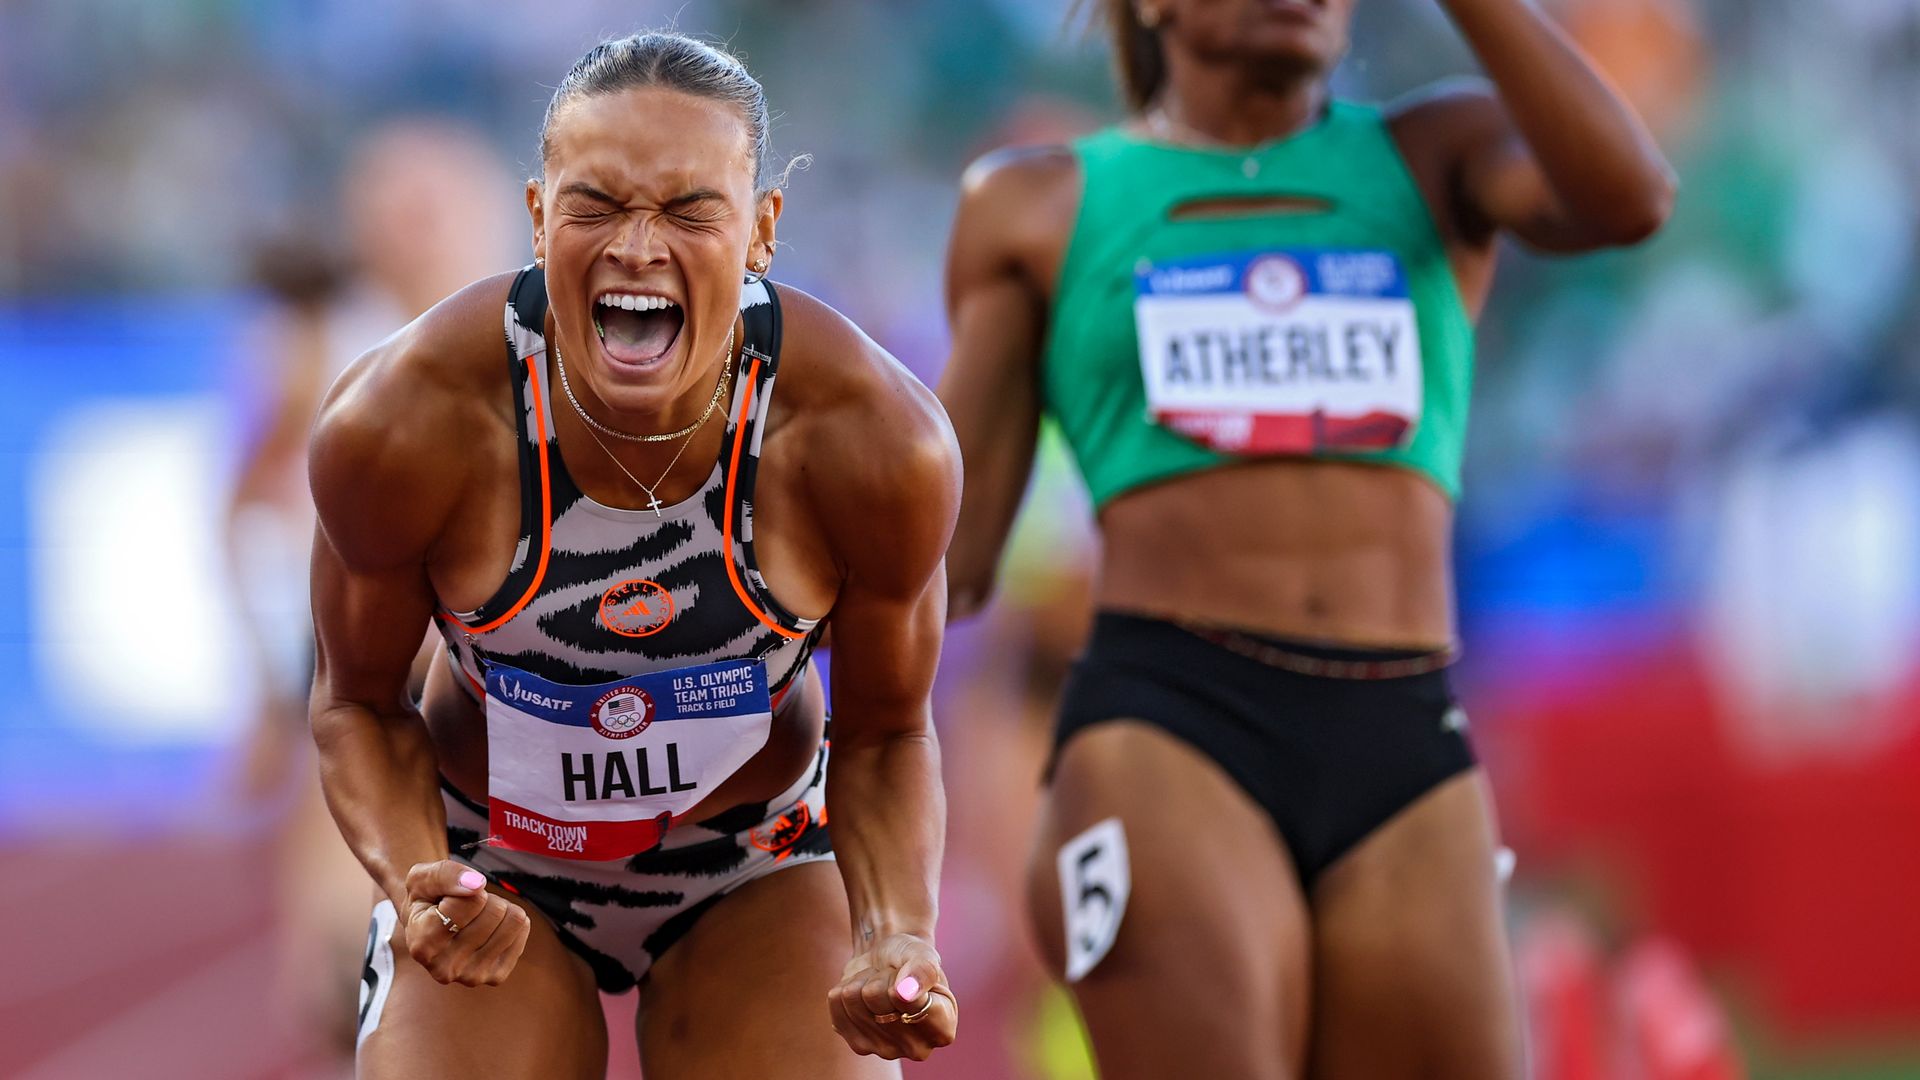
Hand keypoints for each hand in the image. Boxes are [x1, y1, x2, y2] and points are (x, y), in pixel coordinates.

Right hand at [400, 860, 530, 986]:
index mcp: (422, 945)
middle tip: (466, 906)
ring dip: (498, 907)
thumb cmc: (426, 897)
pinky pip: (522, 930)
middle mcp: (445, 968)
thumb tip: (477, 884)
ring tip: (476, 915)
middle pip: (495, 911)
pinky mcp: (495, 976)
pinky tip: (489, 927)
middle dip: (485, 898)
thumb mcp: (422, 877)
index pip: (470, 902)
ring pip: (513, 920)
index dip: (466, 886)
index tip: (450, 896)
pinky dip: (509, 919)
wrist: (428, 922)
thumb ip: (445, 875)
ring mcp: (472, 976)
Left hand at [827, 933, 957, 1060]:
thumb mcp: (924, 955)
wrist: (888, 963)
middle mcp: (917, 1048)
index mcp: (942, 1029)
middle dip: (881, 976)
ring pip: (853, 997)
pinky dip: (845, 987)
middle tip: (893, 978)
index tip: (910, 973)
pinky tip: (863, 995)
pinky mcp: (858, 1044)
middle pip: (876, 996)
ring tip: (878, 984)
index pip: (910, 1001)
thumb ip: (923, 971)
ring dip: (863, 980)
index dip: (904, 978)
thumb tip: (907, 993)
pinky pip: (836, 1002)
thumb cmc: (911, 959)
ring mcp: (885, 1051)